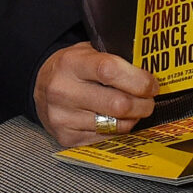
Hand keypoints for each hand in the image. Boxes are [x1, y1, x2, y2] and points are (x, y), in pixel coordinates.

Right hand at [36, 42, 154, 147]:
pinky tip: (116, 121)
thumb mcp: (90, 52)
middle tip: (149, 101)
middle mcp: (63, 91)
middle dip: (143, 104)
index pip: (110, 71)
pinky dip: (117, 132)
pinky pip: (105, 139)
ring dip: (133, 120)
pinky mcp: (65, 138)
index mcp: (71, 63)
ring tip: (134, 110)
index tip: (152, 85)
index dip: (139, 80)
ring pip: (115, 126)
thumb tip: (151, 76)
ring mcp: (62, 117)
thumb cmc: (74, 67)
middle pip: (117, 104)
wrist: (40, 85)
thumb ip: (117, 59)